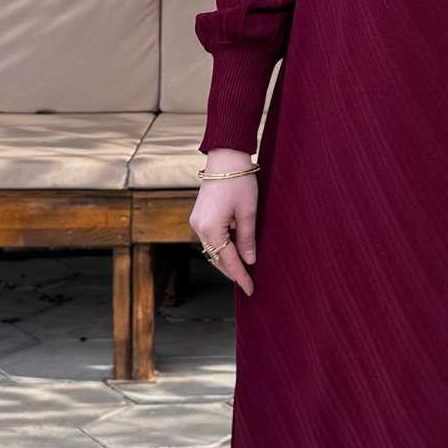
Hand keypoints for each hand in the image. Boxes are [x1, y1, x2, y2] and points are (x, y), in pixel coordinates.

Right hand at [189, 149, 258, 296]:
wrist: (225, 158)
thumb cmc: (239, 182)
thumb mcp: (248, 213)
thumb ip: (247, 239)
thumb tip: (249, 260)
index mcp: (211, 229)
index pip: (228, 261)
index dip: (241, 276)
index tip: (250, 289)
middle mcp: (199, 228)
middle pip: (217, 258)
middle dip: (232, 271)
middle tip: (249, 282)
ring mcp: (196, 222)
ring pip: (213, 249)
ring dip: (227, 259)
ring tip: (245, 268)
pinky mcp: (199, 216)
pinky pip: (211, 238)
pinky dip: (223, 246)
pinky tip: (236, 250)